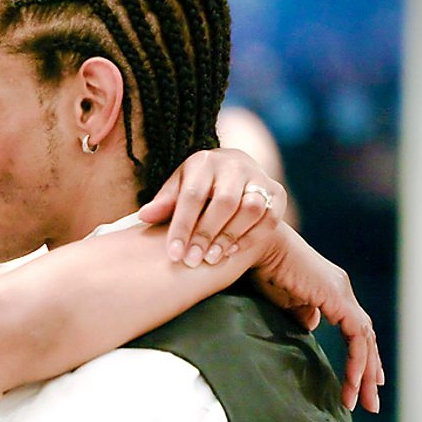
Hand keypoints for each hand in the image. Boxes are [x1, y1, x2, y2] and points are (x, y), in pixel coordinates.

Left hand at [136, 148, 286, 267]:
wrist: (235, 172)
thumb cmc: (198, 184)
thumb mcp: (178, 188)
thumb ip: (165, 202)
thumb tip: (144, 216)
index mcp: (204, 161)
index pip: (192, 195)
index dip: (182, 226)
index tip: (173, 254)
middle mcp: (235, 164)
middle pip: (224, 202)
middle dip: (207, 234)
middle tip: (192, 260)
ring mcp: (259, 177)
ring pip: (251, 209)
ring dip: (231, 236)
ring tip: (212, 259)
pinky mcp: (277, 192)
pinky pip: (270, 218)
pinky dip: (251, 237)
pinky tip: (231, 252)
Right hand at [250, 223, 384, 412]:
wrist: (257, 246)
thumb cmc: (260, 268)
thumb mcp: (282, 299)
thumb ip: (299, 313)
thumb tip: (310, 328)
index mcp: (330, 289)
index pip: (353, 327)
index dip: (358, 354)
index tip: (359, 380)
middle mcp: (341, 290)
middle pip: (364, 336)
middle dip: (369, 370)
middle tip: (370, 400)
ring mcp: (342, 293)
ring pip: (364, 340)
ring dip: (366, 373)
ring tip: (364, 401)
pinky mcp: (338, 299)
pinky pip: (356, 337)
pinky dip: (357, 362)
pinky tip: (353, 383)